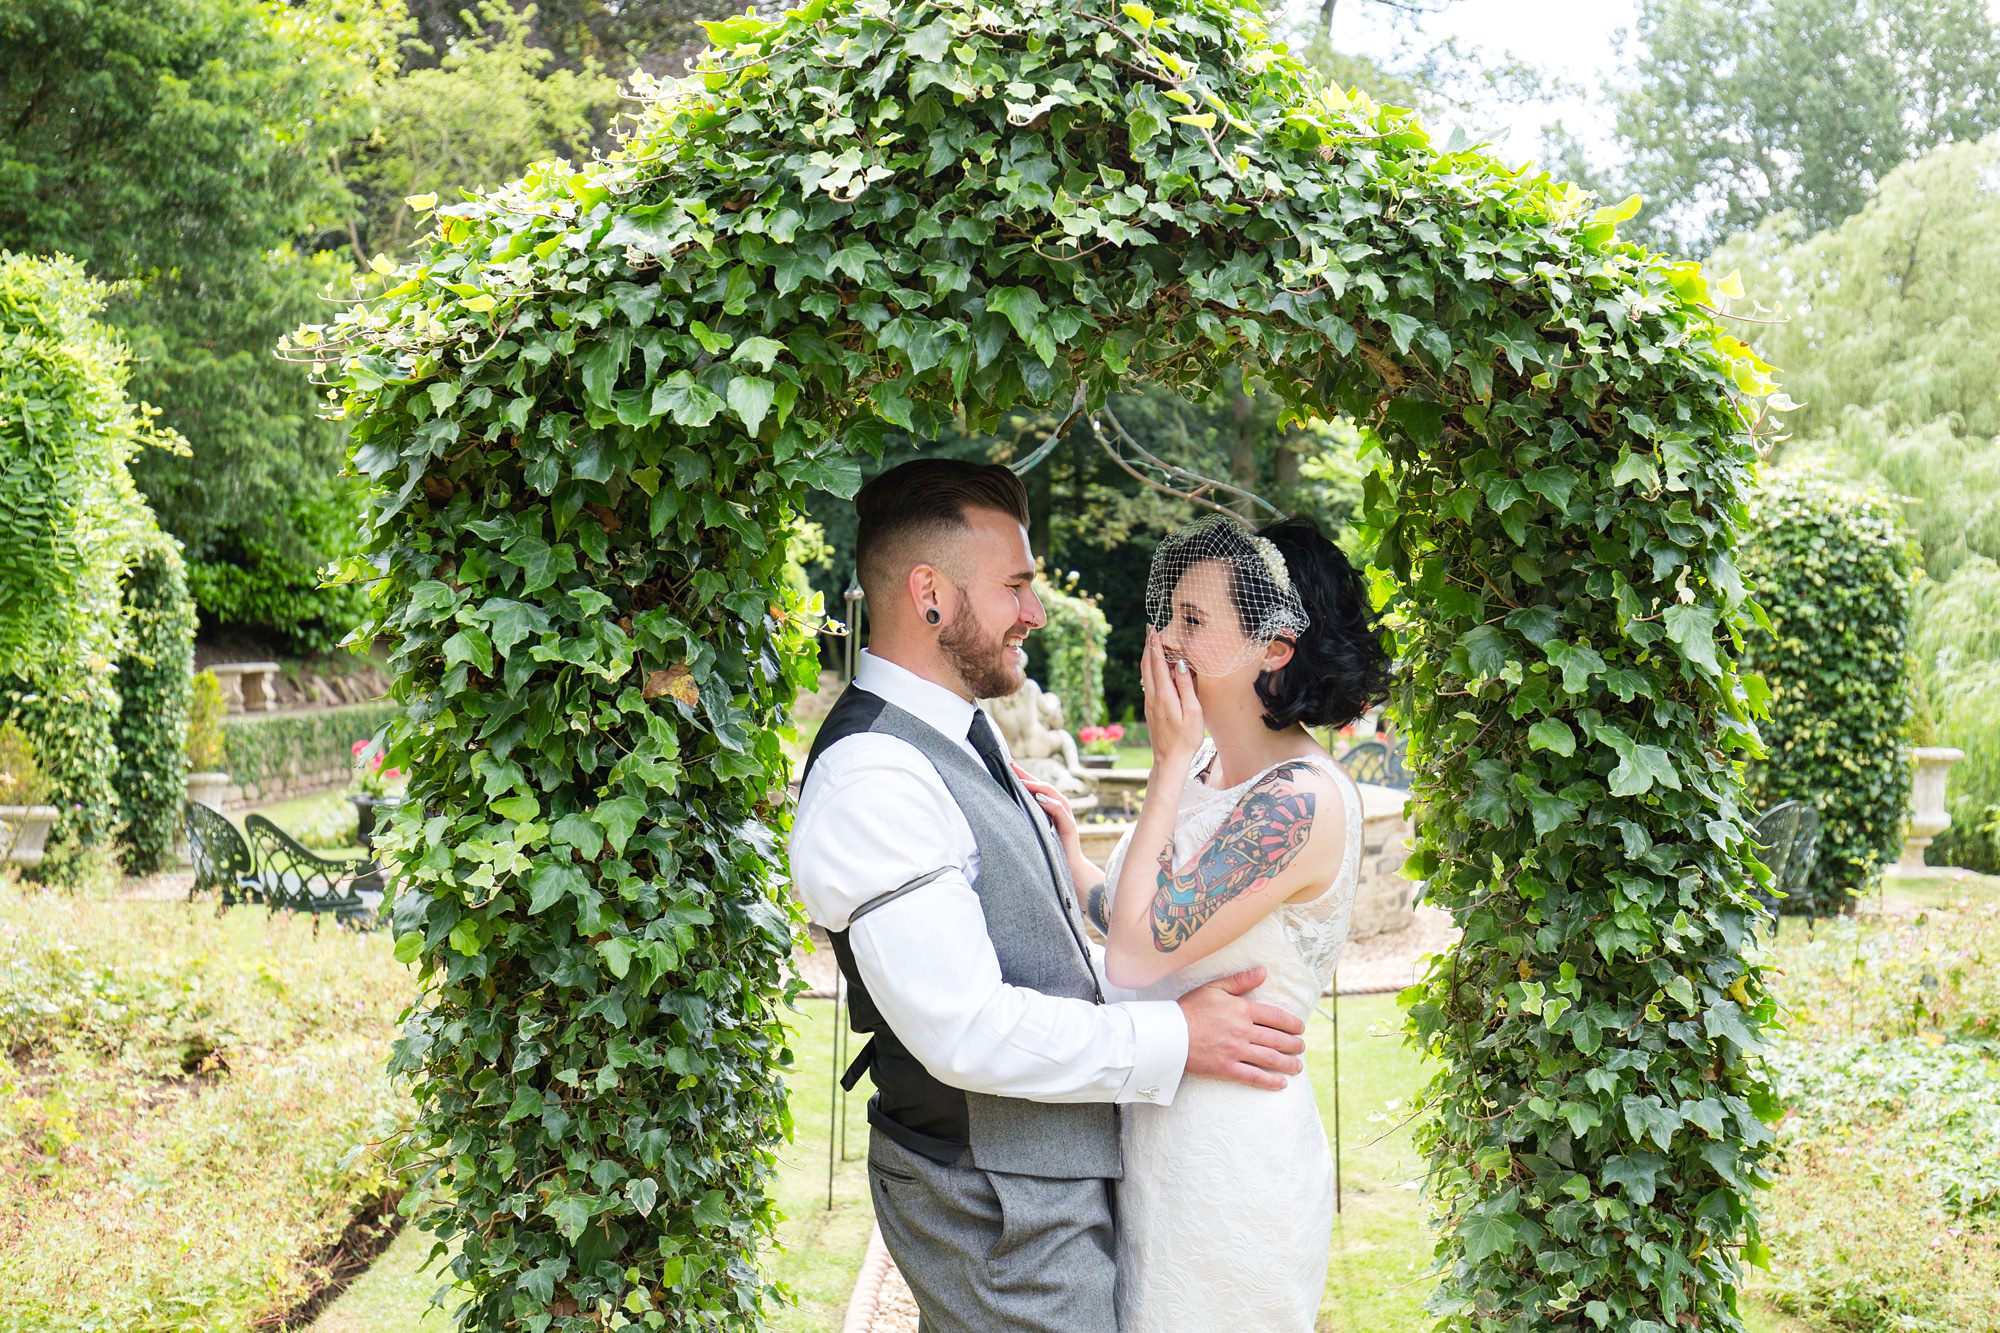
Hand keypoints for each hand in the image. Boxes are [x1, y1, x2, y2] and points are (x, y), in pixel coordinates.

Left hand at [1015, 763, 1080, 855]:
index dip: (1023, 775)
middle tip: (1011, 766)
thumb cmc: (1051, 850)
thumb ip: (1028, 818)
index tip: (1007, 765)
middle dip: (1027, 775)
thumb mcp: (1037, 831)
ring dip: (1038, 787)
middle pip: (1044, 786)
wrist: (1071, 869)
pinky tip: (1039, 799)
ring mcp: (1066, 817)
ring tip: (1022, 781)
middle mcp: (1060, 808)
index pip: (1036, 787)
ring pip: (1054, 795)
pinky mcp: (1070, 828)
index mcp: (1051, 807)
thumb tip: (1006, 808)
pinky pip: (1061, 812)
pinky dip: (1051, 804)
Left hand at [1142, 627, 1202, 769]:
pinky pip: (1148, 683)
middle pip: (1147, 665)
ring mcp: (1149, 703)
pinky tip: (1154, 667)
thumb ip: (1187, 687)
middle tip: (1149, 629)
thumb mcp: (1193, 712)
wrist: (1169, 760)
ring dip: (1147, 657)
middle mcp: (1153, 697)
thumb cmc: (1186, 739)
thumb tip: (1181, 664)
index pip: (1158, 664)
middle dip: (1148, 646)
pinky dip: (1150, 670)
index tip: (1153, 629)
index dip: (1155, 645)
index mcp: (1164, 695)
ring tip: (1151, 643)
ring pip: (1145, 674)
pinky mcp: (1150, 709)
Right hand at [1176, 966, 1306, 1089]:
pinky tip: (1281, 1084)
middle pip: (1277, 1039)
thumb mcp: (1213, 988)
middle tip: (1301, 1047)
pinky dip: (1270, 1081)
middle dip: (1294, 1045)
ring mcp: (1235, 1051)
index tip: (1300, 1028)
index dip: (1292, 1024)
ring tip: (1297, 1066)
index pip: (1275, 1017)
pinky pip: (1254, 1076)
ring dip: (1288, 1064)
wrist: (1168, 1034)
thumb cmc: (1189, 1009)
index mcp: (1241, 1009)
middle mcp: (1242, 1030)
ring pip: (1270, 1059)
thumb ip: (1239, 980)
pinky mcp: (1226, 1068)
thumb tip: (1263, 972)